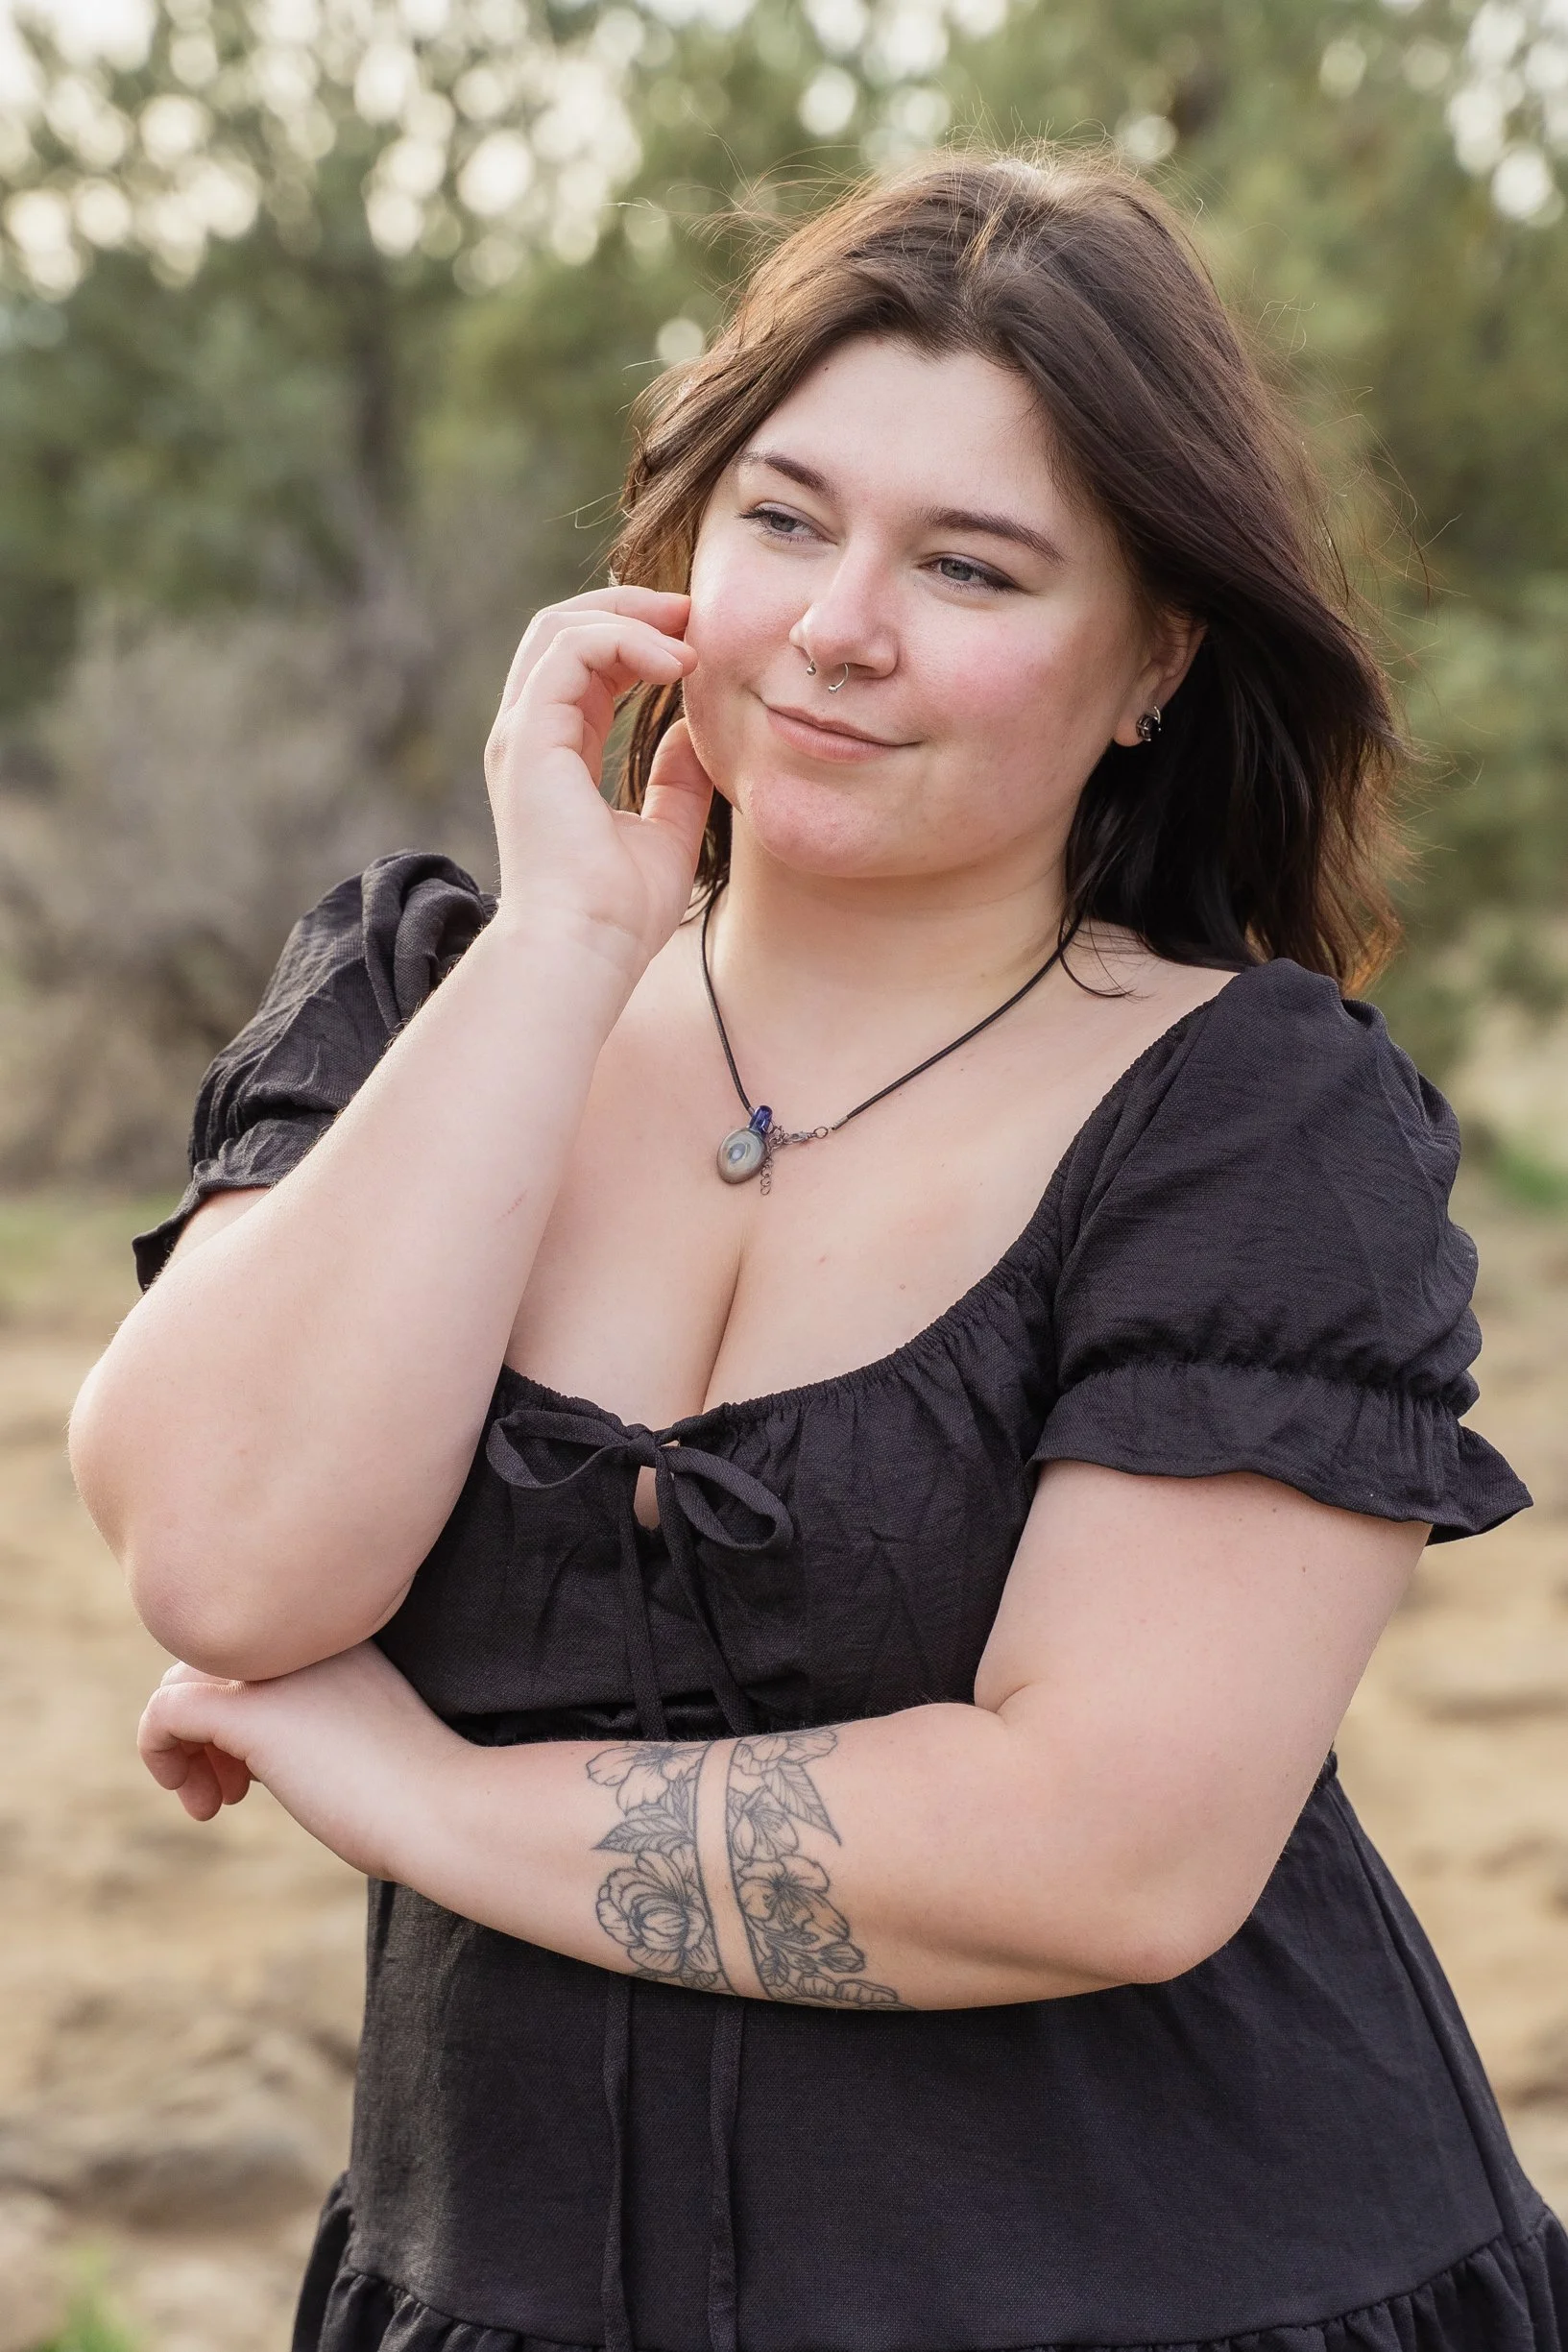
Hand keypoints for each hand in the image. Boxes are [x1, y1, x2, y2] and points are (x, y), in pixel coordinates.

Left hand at [138, 1643, 455, 1881]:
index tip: (259, 1774)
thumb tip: (261, 1752)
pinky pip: (163, 1714)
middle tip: (234, 1792)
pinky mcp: (249, 1711)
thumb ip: (320, 1719)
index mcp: (337, 1635)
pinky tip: (203, 1805)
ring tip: (216, 1802)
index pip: (252, 1651)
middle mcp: (300, 1639)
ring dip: (184, 1750)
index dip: (238, 1712)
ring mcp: (274, 1670)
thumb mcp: (365, 1735)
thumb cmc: (417, 1793)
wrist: (443, 1808)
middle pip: (209, 1664)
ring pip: (179, 1684)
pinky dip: (161, 1756)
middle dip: (206, 1733)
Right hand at [485, 586, 714, 975]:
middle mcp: (529, 737)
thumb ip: (678, 783)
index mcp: (554, 755)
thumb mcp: (667, 835)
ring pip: (560, 628)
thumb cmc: (620, 913)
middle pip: (563, 631)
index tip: (695, 642)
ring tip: (689, 636)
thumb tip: (697, 737)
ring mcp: (522, 735)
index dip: (637, 639)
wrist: (586, 949)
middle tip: (692, 612)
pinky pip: (571, 651)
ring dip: (630, 617)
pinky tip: (673, 663)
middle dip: (629, 608)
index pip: (583, 667)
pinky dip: (624, 640)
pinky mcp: (529, 737)